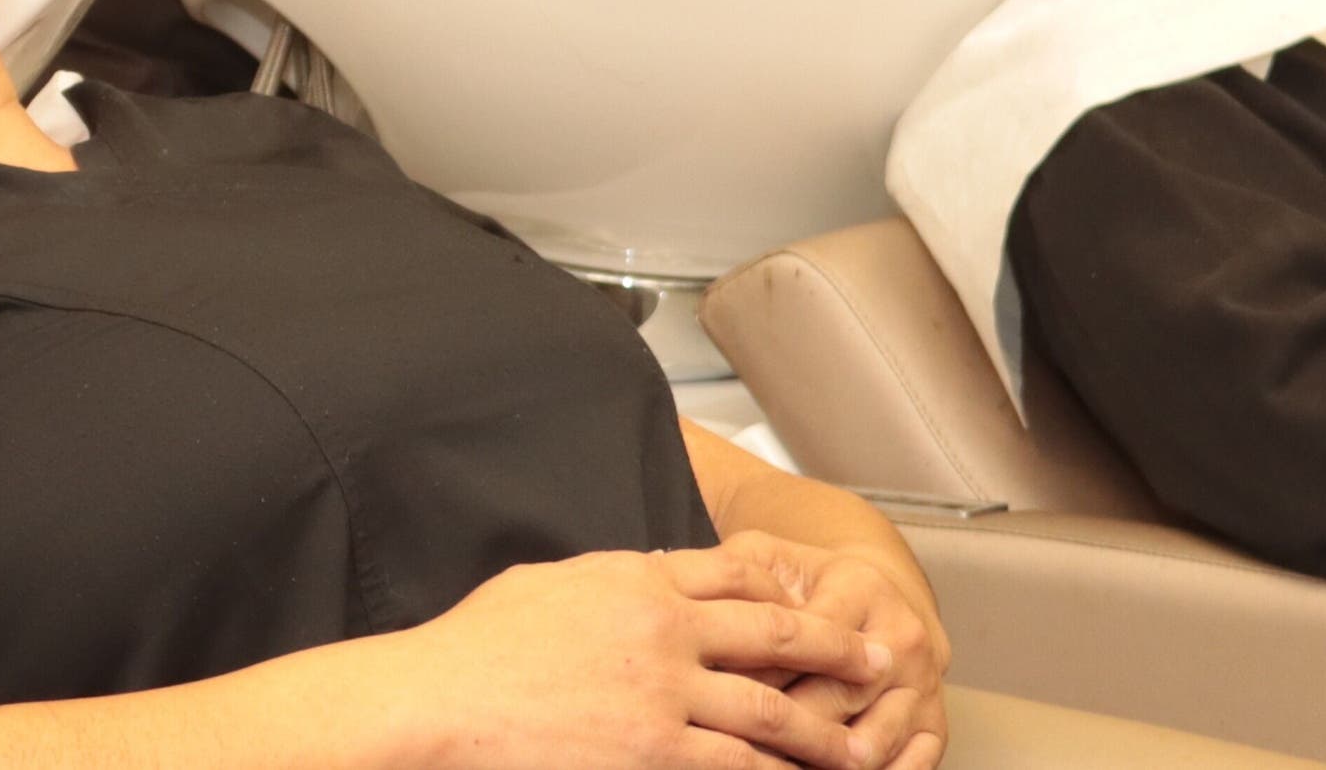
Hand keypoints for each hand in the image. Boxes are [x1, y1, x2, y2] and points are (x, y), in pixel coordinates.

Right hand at [368, 550, 903, 769]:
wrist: (441, 701)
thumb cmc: (479, 647)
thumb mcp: (552, 583)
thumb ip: (610, 581)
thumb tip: (642, 578)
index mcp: (638, 580)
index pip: (734, 574)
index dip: (787, 588)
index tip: (821, 600)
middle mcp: (663, 632)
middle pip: (773, 635)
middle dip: (836, 649)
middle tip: (883, 661)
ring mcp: (661, 697)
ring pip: (768, 714)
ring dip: (822, 734)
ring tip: (861, 750)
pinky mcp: (652, 754)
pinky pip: (732, 766)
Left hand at [680, 536, 948, 769]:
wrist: (881, 598)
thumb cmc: (809, 582)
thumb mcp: (771, 557)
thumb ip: (732, 571)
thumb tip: (674, 582)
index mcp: (859, 587)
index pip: (802, 640)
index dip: (753, 672)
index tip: (711, 696)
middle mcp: (900, 636)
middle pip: (834, 697)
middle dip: (783, 729)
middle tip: (734, 743)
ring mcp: (922, 685)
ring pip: (870, 741)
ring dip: (823, 763)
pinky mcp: (934, 725)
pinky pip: (910, 767)